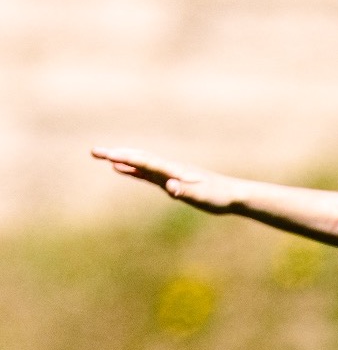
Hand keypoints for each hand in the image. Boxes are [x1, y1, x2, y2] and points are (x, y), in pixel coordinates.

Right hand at [92, 147, 241, 211]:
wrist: (233, 194)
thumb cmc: (218, 197)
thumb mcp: (203, 198)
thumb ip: (186, 192)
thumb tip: (170, 188)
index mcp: (174, 171)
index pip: (146, 162)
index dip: (126, 159)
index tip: (107, 156)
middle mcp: (169, 169)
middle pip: (138, 158)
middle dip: (116, 154)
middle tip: (94, 151)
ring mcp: (168, 173)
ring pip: (140, 163)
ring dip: (121, 159)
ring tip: (102, 156)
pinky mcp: (170, 180)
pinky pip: (146, 173)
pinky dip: (132, 169)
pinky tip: (121, 169)